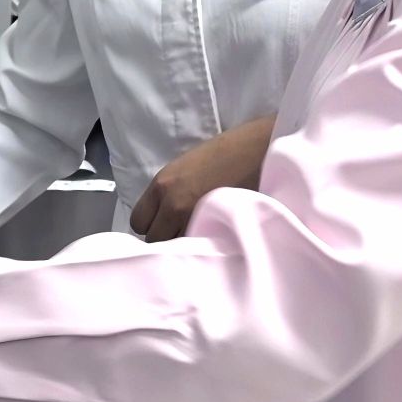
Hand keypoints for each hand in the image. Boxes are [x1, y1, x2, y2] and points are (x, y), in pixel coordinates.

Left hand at [129, 115, 274, 241]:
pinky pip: (201, 251)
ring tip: (203, 237)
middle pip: (154, 240)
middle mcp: (172, 203)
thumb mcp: (188, 167)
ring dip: (187, 249)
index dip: (153, 226)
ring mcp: (194, 219)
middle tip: (187, 233)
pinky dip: (206, 251)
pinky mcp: (217, 231)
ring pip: (177, 251)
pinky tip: (216, 240)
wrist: (262, 149)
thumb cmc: (230, 153)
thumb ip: (171, 192)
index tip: (165, 226)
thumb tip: (163, 217)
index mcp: (162, 183)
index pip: (138, 222)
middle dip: (167, 240)